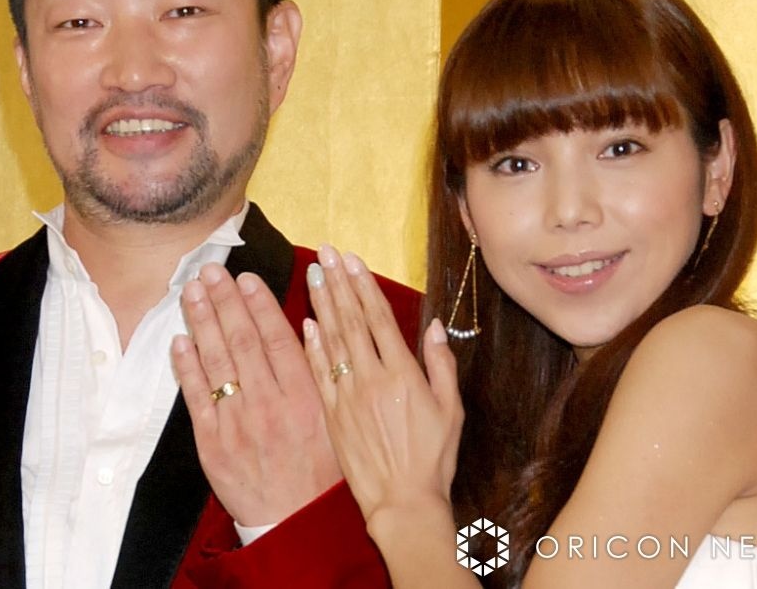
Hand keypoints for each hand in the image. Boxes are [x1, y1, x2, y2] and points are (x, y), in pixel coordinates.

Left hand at [171, 263, 341, 526]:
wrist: (295, 520)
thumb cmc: (321, 468)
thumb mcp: (334, 416)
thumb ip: (319, 373)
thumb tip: (307, 326)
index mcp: (303, 395)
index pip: (276, 337)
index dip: (259, 303)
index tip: (246, 277)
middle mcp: (269, 403)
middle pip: (241, 340)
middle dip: (224, 300)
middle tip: (210, 270)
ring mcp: (238, 422)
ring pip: (216, 361)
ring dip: (201, 322)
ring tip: (191, 291)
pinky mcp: (213, 443)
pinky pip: (196, 397)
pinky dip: (186, 367)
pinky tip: (179, 340)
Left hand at [303, 245, 463, 527]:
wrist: (401, 503)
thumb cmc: (432, 458)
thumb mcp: (451, 410)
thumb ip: (441, 365)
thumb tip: (435, 327)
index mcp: (403, 375)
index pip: (379, 319)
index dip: (363, 286)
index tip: (352, 260)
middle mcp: (372, 379)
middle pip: (351, 321)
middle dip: (338, 283)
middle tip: (325, 254)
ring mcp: (348, 396)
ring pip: (332, 341)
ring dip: (322, 305)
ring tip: (313, 274)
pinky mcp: (332, 415)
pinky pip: (318, 373)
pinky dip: (311, 346)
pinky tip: (306, 322)